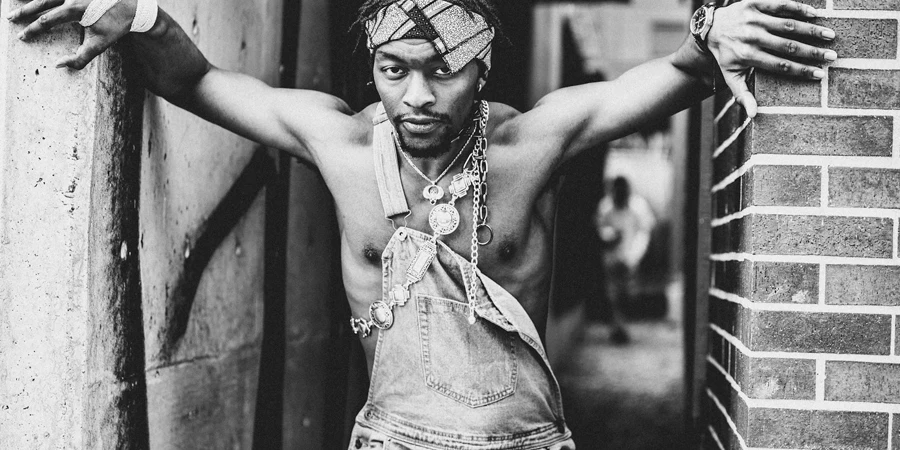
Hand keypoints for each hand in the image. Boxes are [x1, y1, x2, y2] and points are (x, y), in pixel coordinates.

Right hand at [6, 0, 138, 68]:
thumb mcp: (100, 44)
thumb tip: (57, 65)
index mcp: (75, 8)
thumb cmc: (117, 26)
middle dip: (24, 11)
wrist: (134, 6)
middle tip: (10, 18)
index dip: (32, 30)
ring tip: (16, 3)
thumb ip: (80, 58)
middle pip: (41, 1)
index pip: (46, 20)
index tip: (22, 37)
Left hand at [709, 0, 836, 116]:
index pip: (779, 65)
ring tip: (830, 35)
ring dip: (811, 30)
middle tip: (832, 56)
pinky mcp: (754, 3)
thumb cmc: (726, 55)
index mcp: (747, 56)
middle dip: (811, 52)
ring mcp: (753, 19)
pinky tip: (815, 14)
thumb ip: (742, 94)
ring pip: (787, 24)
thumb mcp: (729, 76)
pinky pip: (779, 4)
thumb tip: (754, 115)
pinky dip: (798, 8)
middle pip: (787, 46)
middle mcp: (751, 37)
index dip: (801, 70)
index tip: (820, 74)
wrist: (710, 28)